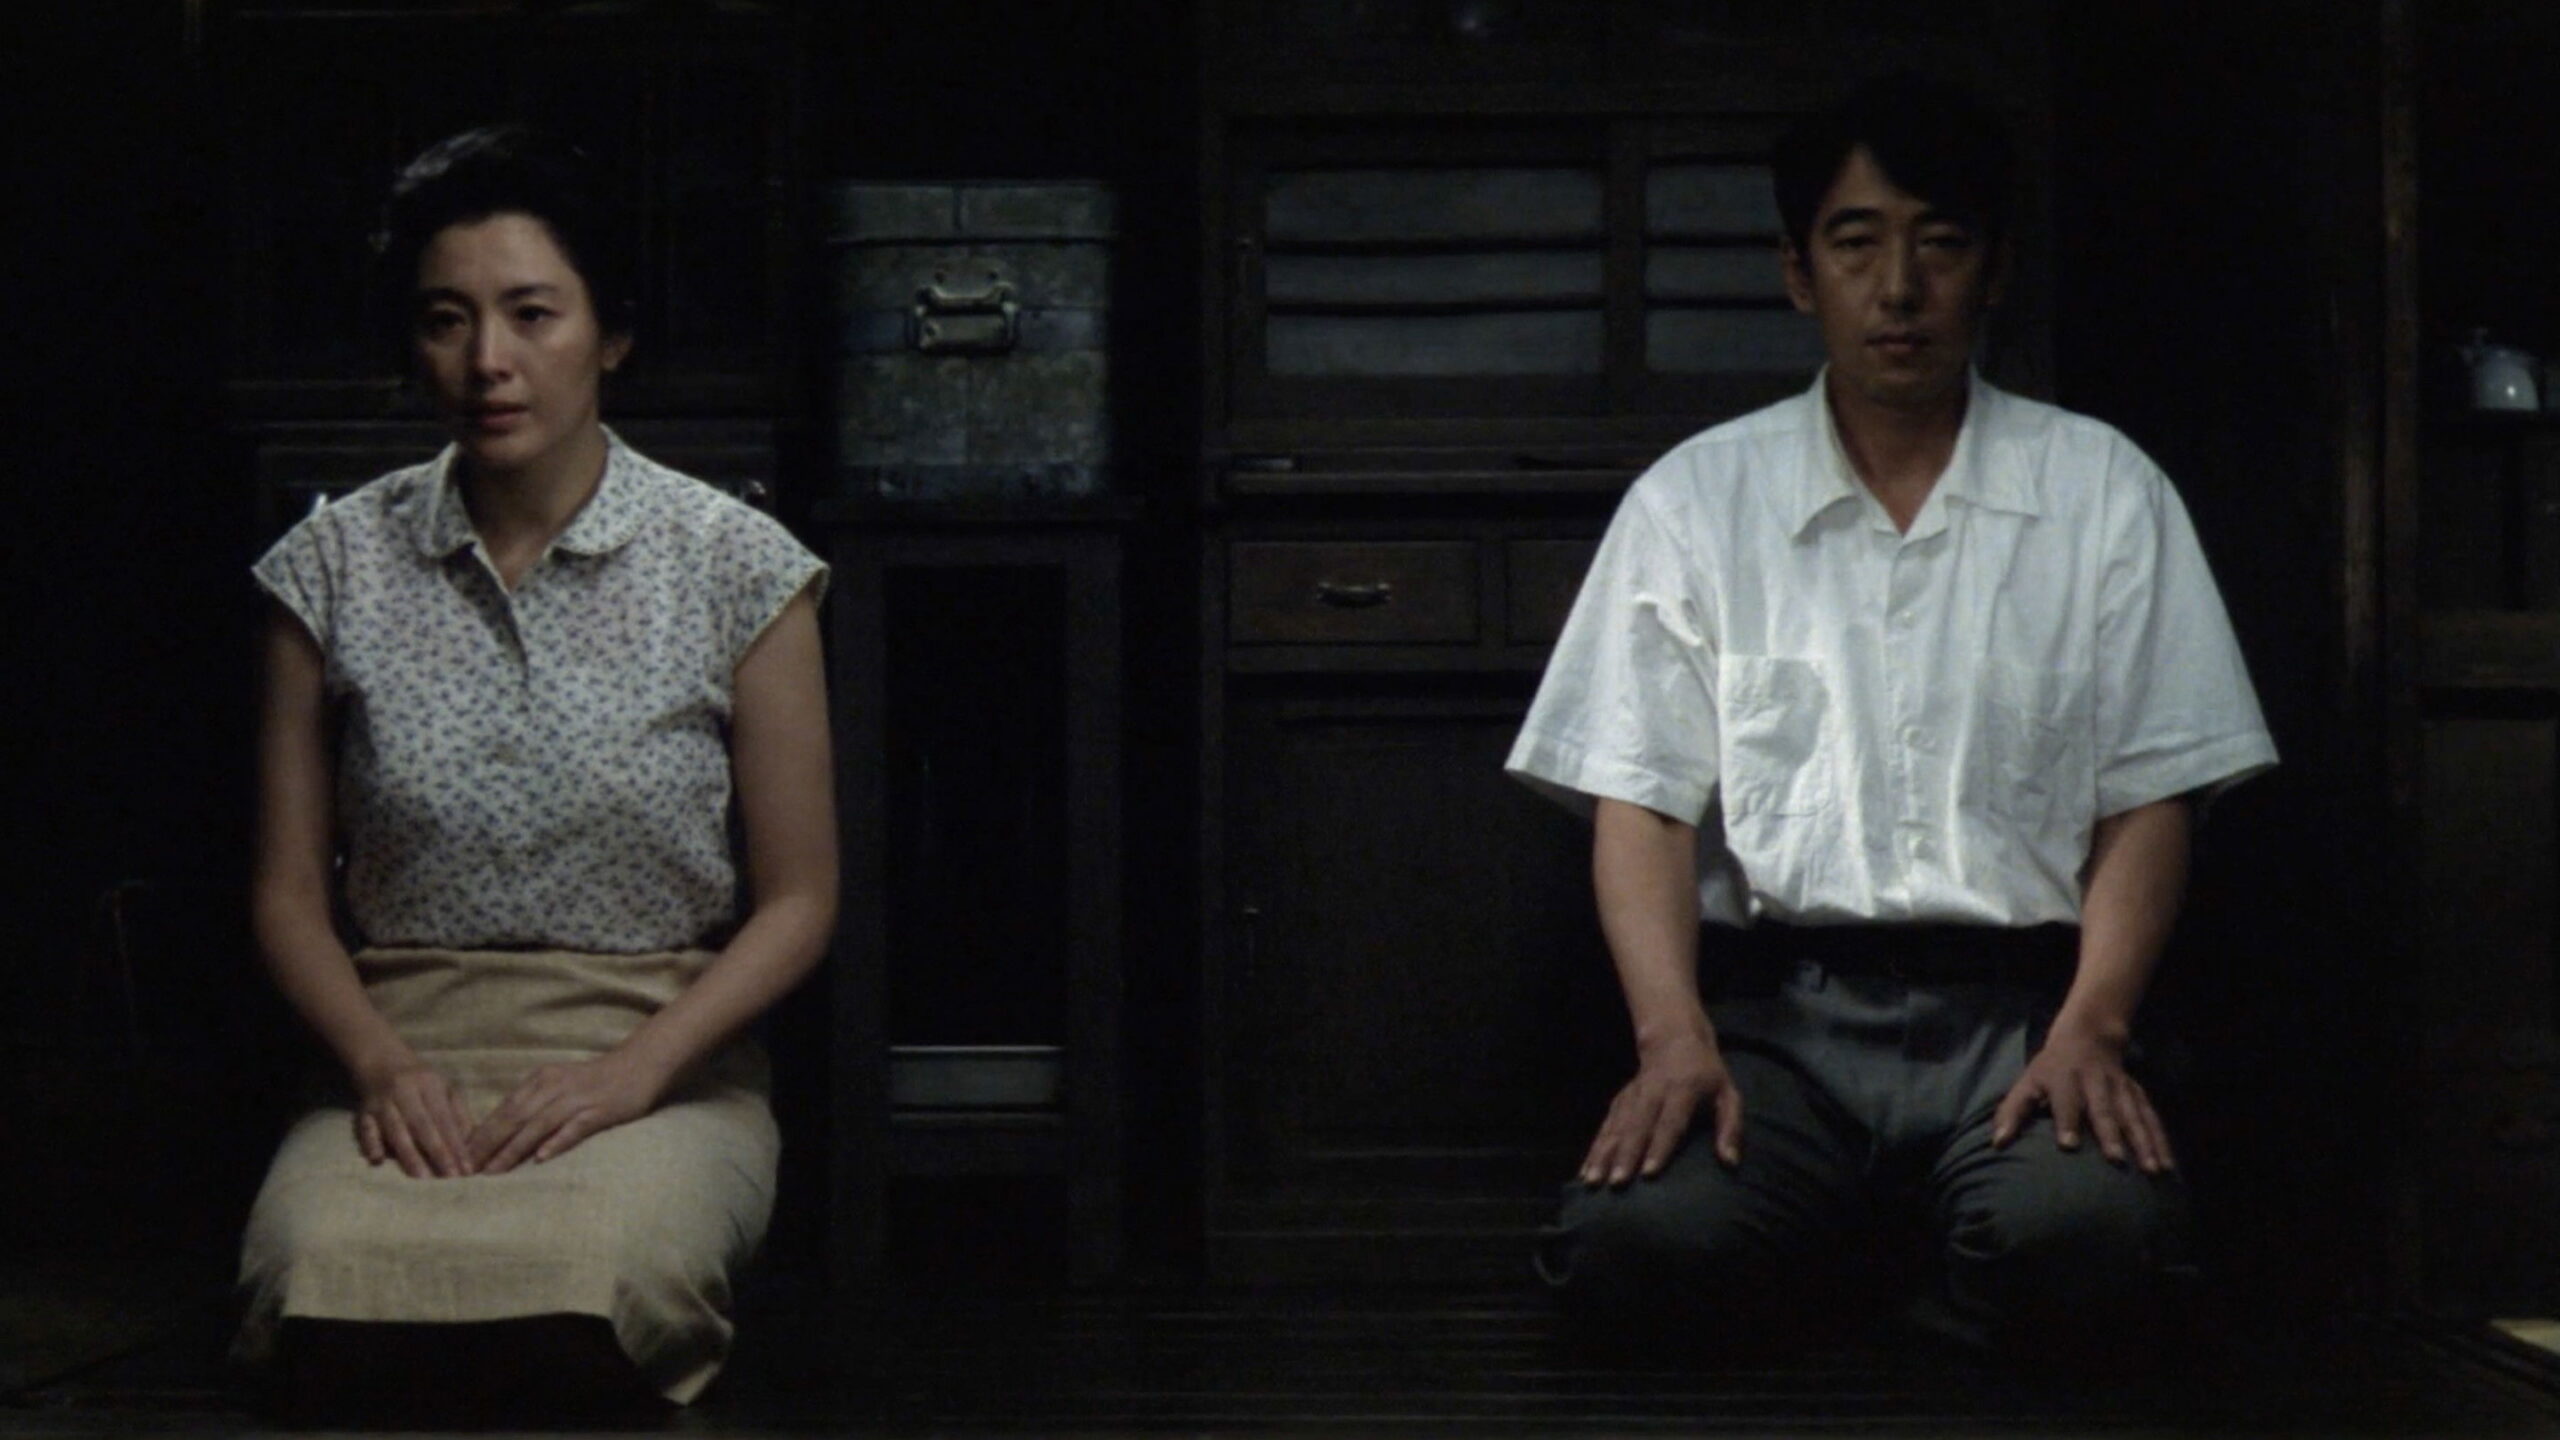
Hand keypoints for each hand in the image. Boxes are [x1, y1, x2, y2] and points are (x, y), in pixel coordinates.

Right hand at [354, 1058, 475, 1178]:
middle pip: (422, 1125)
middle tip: (449, 1178)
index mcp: (430, 1085)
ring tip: (422, 1179)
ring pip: (396, 1130)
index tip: (467, 1169)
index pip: (445, 1119)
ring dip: (408, 1156)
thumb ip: (459, 1115)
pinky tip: (377, 1160)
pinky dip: (370, 1143)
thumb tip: (472, 1146)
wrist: (381, 1060)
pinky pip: (365, 1129)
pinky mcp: (362, 1112)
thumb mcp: (445, 1089)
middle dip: (437, 1153)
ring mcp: (382, 1102)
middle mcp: (405, 1092)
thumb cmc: (421, 1082)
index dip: (456, 1145)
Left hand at [466, 1053, 662, 1174]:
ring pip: (537, 1126)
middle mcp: (554, 1087)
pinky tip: (541, 1159)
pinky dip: (556, 1142)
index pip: (502, 1110)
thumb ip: (533, 1103)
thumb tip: (501, 1131)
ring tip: (493, 1173)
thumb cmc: (595, 1080)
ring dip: (513, 1151)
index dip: (480, 1135)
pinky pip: (574, 1128)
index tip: (459, 1157)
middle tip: (467, 1170)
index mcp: (540, 1080)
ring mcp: (577, 1099)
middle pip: (513, 1119)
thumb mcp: (558, 1085)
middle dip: (487, 1146)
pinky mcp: (600, 1110)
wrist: (639, 1065)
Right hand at [1579, 1028, 1743, 1185]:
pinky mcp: (1619, 1100)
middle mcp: (1652, 1092)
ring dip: (1603, 1154)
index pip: (1670, 1122)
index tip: (1649, 1173)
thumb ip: (1730, 1128)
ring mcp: (1632, 1096)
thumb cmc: (1707, 1075)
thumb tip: (1730, 1163)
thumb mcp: (1728, 1095)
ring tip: (1593, 1181)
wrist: (1674, 1038)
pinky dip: (1594, 1149)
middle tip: (1616, 1183)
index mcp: (1682, 1090)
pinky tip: (1586, 1171)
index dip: (1659, 1147)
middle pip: (1637, 1126)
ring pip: (1615, 1127)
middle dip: (1625, 1156)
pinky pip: (1605, 1126)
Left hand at [1991, 1021, 2175, 1173]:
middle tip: (2116, 1160)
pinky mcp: (2138, 1095)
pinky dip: (2162, 1141)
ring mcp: (2120, 1089)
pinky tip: (2169, 1165)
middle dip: (2110, 1134)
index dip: (2066, 1121)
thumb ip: (2012, 1113)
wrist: (2089, 1036)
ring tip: (2152, 1170)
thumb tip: (1997, 1144)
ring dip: (2144, 1142)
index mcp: (2065, 1080)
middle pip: (2104, 1109)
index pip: (2065, 1101)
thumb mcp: (2028, 1083)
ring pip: (2134, 1116)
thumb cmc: (2051, 1068)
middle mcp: (2095, 1084)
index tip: (2068, 1145)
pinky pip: (2152, 1119)